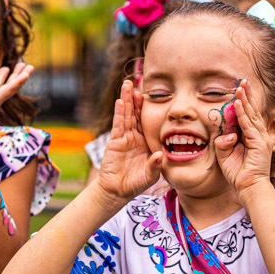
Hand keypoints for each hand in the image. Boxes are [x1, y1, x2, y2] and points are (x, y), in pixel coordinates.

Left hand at [0, 63, 33, 146]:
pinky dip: (18, 81)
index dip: (1, 76)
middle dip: (16, 74)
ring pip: (13, 85)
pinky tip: (26, 75)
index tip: (6, 69)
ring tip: (30, 67)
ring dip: (22, 75)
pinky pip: (10, 88)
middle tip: (23, 65)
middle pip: (9, 84)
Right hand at [96, 80, 162, 200]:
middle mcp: (137, 136)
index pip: (150, 121)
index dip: (152, 108)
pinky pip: (118, 124)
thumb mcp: (150, 175)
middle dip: (137, 99)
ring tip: (127, 85)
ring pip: (127, 115)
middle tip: (140, 82)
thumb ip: (155, 165)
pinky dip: (119, 112)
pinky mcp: (115, 141)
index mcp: (148, 141)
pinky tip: (120, 101)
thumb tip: (160, 155)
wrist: (117, 191)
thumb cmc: (136, 183)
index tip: (158, 94)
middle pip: (137, 113)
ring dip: (127, 100)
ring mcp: (125, 137)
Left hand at [214, 80, 274, 198]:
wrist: (249, 187)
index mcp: (252, 137)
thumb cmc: (238, 174)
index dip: (242, 104)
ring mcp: (261, 138)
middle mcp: (259, 135)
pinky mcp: (259, 143)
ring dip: (244, 100)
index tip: (237, 91)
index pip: (247, 117)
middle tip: (242, 81)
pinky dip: (242, 113)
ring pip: (251, 115)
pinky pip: (248, 125)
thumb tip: (228, 134)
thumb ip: (223, 143)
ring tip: (240, 87)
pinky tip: (237, 103)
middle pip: (252, 111)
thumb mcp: (225, 155)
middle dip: (247, 96)